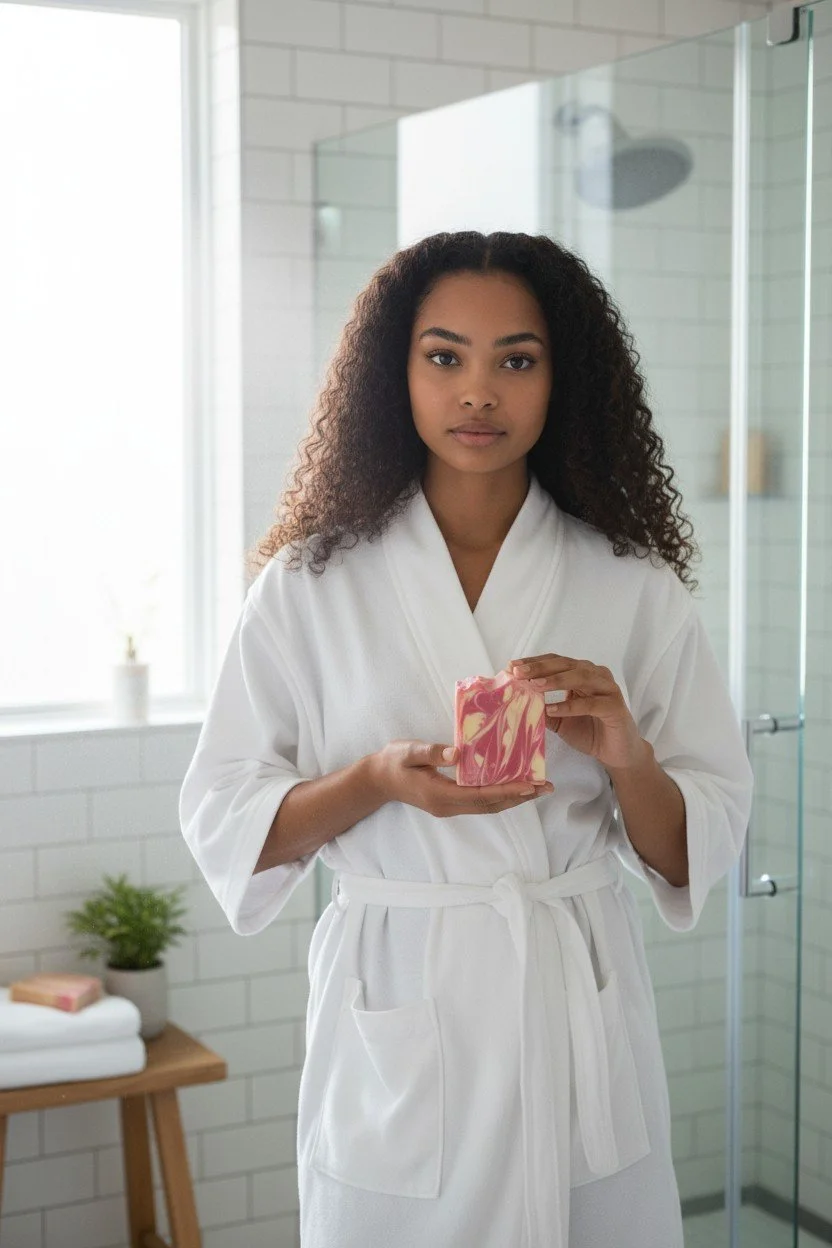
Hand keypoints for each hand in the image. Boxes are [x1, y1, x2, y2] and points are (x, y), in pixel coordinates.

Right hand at [370, 740, 553, 817]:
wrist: (377, 779)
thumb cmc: (393, 761)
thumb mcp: (409, 752)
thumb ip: (432, 753)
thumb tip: (459, 753)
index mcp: (441, 795)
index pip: (481, 795)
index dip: (508, 790)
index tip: (530, 785)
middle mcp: (449, 806)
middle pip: (491, 805)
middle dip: (519, 797)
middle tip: (545, 787)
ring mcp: (450, 806)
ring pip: (488, 805)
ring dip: (513, 798)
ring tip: (537, 788)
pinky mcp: (450, 802)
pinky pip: (481, 801)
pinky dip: (500, 794)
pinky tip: (513, 784)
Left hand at [507, 654, 647, 771]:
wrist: (617, 753)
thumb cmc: (589, 732)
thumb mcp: (559, 720)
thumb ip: (542, 709)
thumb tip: (516, 701)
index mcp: (582, 674)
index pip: (555, 661)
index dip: (534, 662)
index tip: (511, 667)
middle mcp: (596, 675)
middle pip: (566, 664)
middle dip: (540, 667)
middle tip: (519, 673)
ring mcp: (608, 689)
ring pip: (580, 677)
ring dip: (556, 681)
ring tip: (535, 686)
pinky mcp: (615, 707)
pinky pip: (591, 703)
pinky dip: (571, 705)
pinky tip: (553, 709)